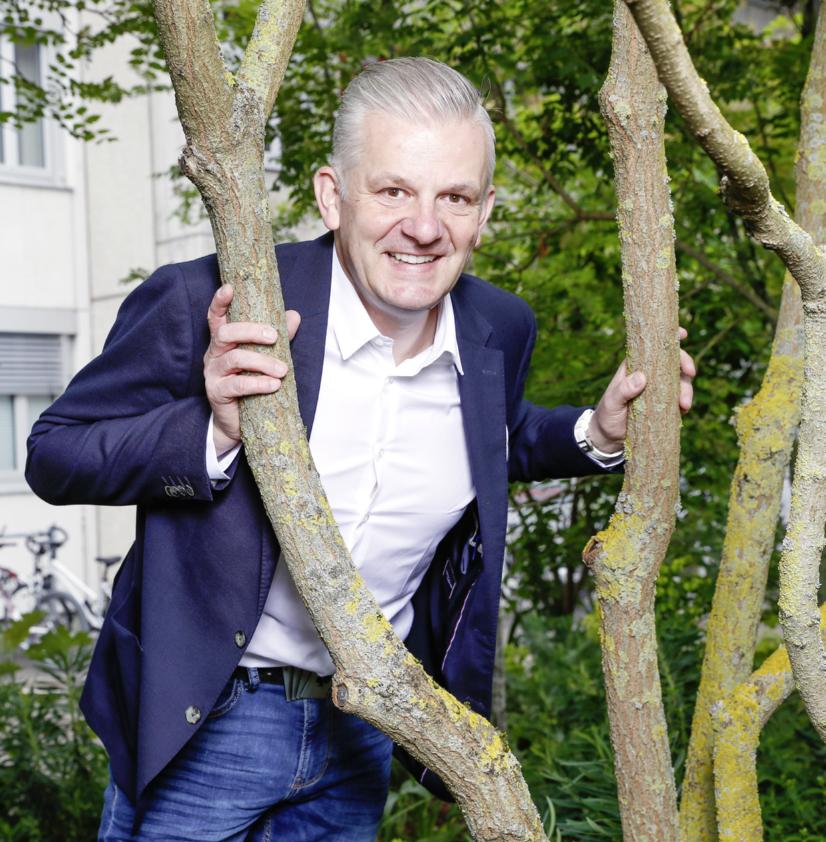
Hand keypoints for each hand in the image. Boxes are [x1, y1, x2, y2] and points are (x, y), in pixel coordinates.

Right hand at [204, 285, 300, 455]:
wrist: (238, 422)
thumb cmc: (252, 384)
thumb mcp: (265, 358)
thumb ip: (278, 338)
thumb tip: (294, 315)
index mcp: (224, 342)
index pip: (216, 317)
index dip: (220, 302)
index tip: (229, 287)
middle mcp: (214, 354)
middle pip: (226, 333)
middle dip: (250, 331)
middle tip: (274, 336)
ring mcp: (213, 374)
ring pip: (235, 359)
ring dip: (262, 362)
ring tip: (282, 370)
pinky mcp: (217, 393)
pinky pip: (237, 385)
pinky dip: (258, 383)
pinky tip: (274, 385)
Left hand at [587, 328, 695, 452]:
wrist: (608, 436)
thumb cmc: (607, 414)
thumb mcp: (612, 402)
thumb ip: (623, 390)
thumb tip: (641, 377)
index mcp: (635, 366)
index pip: (652, 347)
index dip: (668, 338)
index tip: (682, 334)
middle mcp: (649, 375)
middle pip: (673, 362)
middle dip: (685, 364)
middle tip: (690, 373)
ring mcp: (659, 390)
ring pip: (680, 381)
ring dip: (687, 389)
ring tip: (685, 405)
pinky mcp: (665, 405)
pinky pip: (680, 399)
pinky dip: (685, 402)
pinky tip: (683, 410)